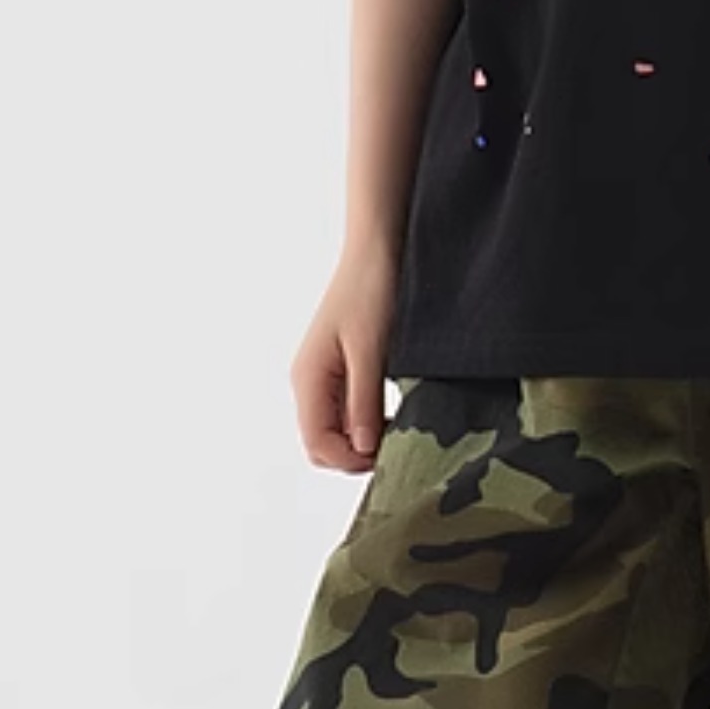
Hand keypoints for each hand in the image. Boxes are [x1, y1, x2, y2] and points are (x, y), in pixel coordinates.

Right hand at [291, 244, 397, 468]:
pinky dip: (370, 419)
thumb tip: (363, 449)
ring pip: (338, 429)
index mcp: (308, 378)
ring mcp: (326, 375)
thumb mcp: (371, 350)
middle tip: (398, 446)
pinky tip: (397, 410)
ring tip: (401, 427)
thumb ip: (363, 401)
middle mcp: (311, 381)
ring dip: (365, 438)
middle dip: (356, 454)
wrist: (378, 248)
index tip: (389, 456)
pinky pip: (350, 409)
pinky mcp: (345, 367)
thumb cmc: (371, 289)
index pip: (318, 444)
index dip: (351, 460)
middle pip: (324, 443)